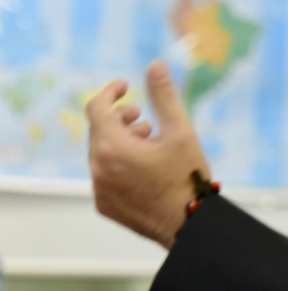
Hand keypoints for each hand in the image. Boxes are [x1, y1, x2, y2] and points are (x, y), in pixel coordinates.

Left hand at [87, 60, 209, 248]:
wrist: (189, 224)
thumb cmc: (187, 178)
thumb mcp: (180, 131)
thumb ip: (163, 96)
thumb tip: (155, 65)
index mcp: (112, 147)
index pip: (96, 107)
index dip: (110, 91)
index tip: (125, 87)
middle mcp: (98, 168)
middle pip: (99, 130)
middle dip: (119, 117)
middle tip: (143, 117)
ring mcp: (100, 190)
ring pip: (102, 153)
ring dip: (121, 140)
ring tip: (148, 140)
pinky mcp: (106, 206)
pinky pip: (105, 175)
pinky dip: (120, 163)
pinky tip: (146, 166)